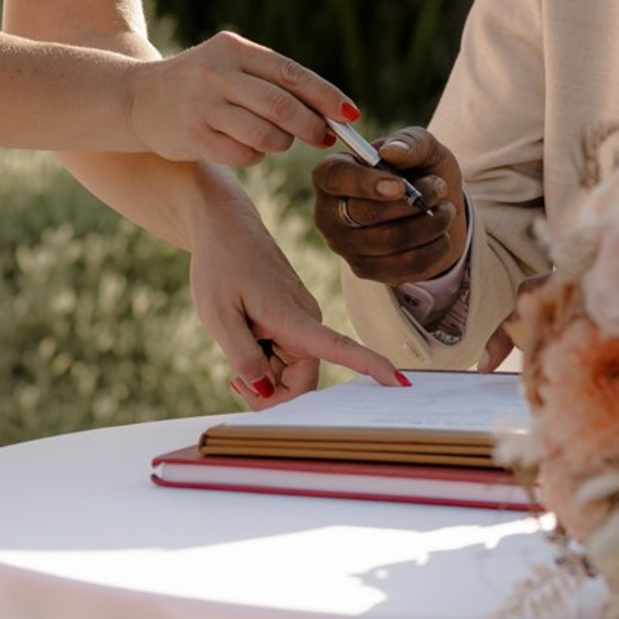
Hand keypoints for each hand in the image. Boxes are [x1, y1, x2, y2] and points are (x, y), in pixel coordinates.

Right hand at [129, 35, 357, 169]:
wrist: (137, 97)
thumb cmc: (201, 83)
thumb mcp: (231, 65)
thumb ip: (274, 81)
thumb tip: (332, 111)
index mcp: (233, 49)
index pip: (290, 73)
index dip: (325, 95)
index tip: (350, 114)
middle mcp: (216, 74)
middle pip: (281, 106)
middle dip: (312, 126)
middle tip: (325, 137)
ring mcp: (202, 107)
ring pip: (265, 135)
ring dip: (282, 142)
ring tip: (278, 139)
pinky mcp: (191, 137)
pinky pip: (243, 155)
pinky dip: (256, 155)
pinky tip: (248, 146)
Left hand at [188, 191, 408, 402]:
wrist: (224, 225)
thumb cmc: (221, 265)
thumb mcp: (218, 316)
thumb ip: (243, 357)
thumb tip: (266, 391)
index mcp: (294, 317)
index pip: (339, 347)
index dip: (370, 365)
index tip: (400, 381)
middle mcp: (307, 321)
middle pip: (302, 383)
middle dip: (271, 393)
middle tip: (234, 382)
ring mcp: (302, 320)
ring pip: (290, 371)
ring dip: (263, 374)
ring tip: (234, 346)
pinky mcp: (294, 320)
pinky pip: (285, 356)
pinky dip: (263, 360)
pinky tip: (242, 339)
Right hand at [313, 128, 467, 286]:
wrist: (433, 209)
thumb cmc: (419, 169)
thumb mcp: (423, 147)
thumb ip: (410, 142)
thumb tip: (391, 152)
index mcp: (332, 174)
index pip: (335, 177)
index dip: (366, 183)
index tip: (400, 186)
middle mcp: (328, 212)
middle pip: (365, 214)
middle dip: (412, 202)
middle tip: (440, 189)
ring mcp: (344, 246)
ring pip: (389, 242)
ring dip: (429, 225)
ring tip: (446, 211)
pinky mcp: (364, 270)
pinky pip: (401, 267)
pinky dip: (432, 250)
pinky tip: (443, 236)